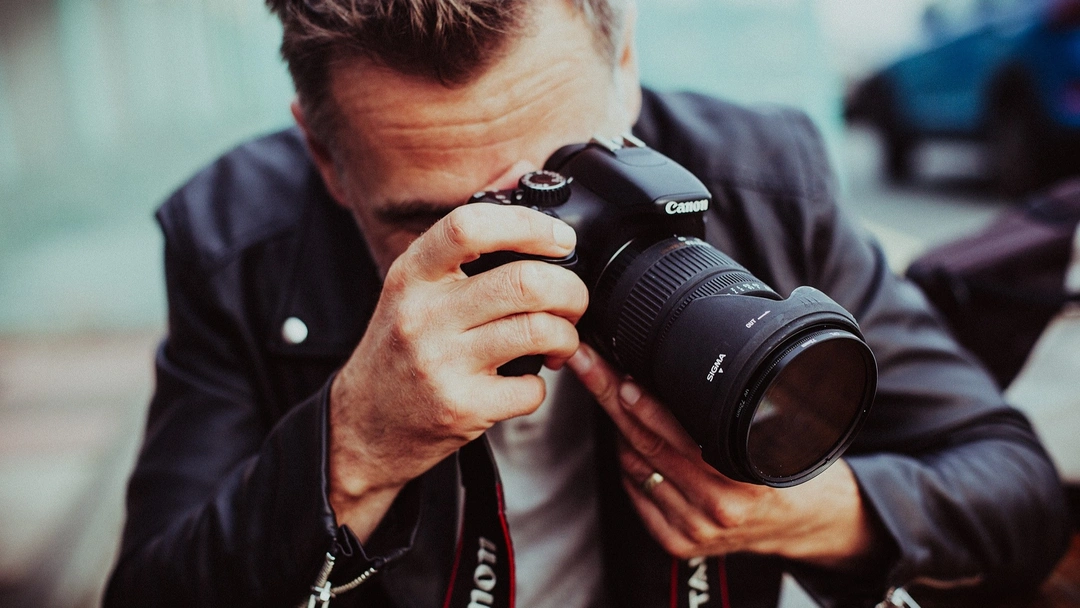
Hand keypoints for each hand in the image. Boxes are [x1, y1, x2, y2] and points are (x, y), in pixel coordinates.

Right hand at [329, 203, 587, 540]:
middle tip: (573, 300)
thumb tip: (516, 175)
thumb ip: (460, 244)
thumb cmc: (399, 350)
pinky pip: (531, 388)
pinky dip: (543, 385)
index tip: (561, 238)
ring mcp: (440, 364)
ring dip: (566, 335)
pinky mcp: (459, 408)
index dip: (527, 225)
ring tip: (560, 340)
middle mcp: (422, 315)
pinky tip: (528, 380)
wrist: (365, 424)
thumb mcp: (412, 289)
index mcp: (411, 275)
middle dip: (569, 290)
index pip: (469, 227)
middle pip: (522, 282)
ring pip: (537, 331)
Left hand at [567, 343, 877, 567]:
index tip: (620, 376)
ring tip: (616, 394)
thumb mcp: (773, 430)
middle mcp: (717, 506)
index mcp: (745, 476)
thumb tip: (684, 365)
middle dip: (611, 399)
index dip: (645, 403)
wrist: (803, 522)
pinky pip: (635, 490)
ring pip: (634, 465)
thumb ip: (731, 407)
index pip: (678, 434)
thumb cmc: (786, 466)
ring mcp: (694, 528)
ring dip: (619, 428)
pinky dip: (628, 461)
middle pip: (645, 444)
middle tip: (590, 366)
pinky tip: (632, 439)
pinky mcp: (677, 542)